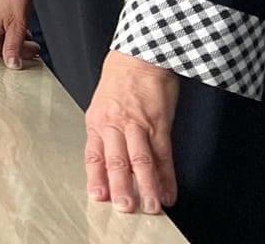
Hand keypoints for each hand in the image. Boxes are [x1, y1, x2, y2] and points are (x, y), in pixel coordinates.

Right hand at [0, 0, 39, 69]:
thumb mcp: (17, 25)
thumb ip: (14, 46)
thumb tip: (12, 65)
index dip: (18, 54)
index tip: (32, 50)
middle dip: (17, 44)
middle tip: (33, 43)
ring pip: (0, 29)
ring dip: (15, 33)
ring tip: (27, 28)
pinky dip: (10, 22)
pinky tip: (20, 17)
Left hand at [83, 52, 179, 215]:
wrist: (139, 56)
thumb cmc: (120, 81)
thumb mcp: (102, 106)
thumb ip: (105, 134)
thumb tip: (106, 164)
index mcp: (97, 121)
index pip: (93, 155)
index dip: (96, 178)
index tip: (97, 198)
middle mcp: (115, 124)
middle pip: (116, 160)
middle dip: (120, 187)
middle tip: (124, 208)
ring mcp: (138, 125)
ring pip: (141, 160)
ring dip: (147, 186)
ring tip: (151, 207)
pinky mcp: (159, 123)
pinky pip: (164, 154)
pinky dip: (167, 176)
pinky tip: (170, 192)